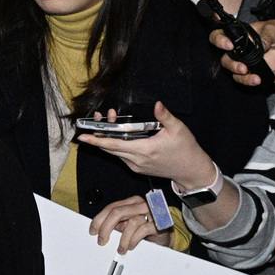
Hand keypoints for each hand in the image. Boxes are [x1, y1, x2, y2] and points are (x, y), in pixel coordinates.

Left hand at [77, 101, 216, 186]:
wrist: (191, 171)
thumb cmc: (186, 150)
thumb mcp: (178, 129)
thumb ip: (165, 116)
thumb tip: (157, 104)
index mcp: (144, 150)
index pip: (114, 145)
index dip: (96, 140)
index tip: (83, 137)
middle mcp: (136, 161)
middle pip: (110, 148)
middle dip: (99, 135)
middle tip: (94, 120)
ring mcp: (136, 166)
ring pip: (115, 152)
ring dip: (108, 138)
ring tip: (108, 120)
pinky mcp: (137, 168)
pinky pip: (122, 156)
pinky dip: (117, 145)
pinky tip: (119, 133)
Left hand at [89, 195, 171, 253]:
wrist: (166, 234)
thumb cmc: (146, 227)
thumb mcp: (128, 224)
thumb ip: (116, 223)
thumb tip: (99, 229)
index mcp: (131, 202)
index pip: (111, 208)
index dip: (99, 219)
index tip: (93, 230)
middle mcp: (140, 204)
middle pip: (117, 212)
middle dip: (106, 227)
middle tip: (101, 240)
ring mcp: (151, 213)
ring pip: (131, 222)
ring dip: (122, 239)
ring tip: (120, 248)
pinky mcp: (159, 223)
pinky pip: (143, 230)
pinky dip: (134, 240)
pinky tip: (131, 246)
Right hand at [210, 15, 274, 85]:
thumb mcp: (274, 29)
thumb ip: (266, 36)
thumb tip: (261, 46)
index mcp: (238, 36)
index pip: (218, 37)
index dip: (219, 41)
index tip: (229, 46)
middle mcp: (239, 51)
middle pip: (226, 61)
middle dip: (233, 66)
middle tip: (243, 69)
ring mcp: (247, 63)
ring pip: (237, 76)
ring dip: (245, 79)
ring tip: (258, 79)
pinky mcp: (258, 72)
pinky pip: (256, 80)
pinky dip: (268, 80)